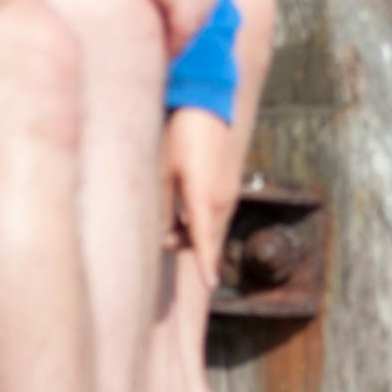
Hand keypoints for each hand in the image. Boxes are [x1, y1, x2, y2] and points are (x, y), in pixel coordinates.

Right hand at [99, 0, 220, 56]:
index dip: (188, 20)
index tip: (166, 37)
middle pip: (205, 10)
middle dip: (184, 32)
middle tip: (160, 53)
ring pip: (196, 21)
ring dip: (177, 41)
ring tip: (153, 56)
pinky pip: (184, 24)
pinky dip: (172, 43)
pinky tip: (152, 53)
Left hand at [163, 106, 244, 276]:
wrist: (210, 105)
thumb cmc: (181, 136)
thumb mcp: (163, 172)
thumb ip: (163, 206)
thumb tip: (162, 234)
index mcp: (204, 200)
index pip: (206, 242)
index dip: (208, 266)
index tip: (212, 286)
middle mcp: (222, 200)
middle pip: (208, 238)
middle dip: (190, 247)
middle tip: (164, 238)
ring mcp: (229, 192)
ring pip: (214, 226)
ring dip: (196, 233)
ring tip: (172, 222)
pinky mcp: (230, 185)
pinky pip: (218, 213)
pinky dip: (204, 220)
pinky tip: (187, 210)